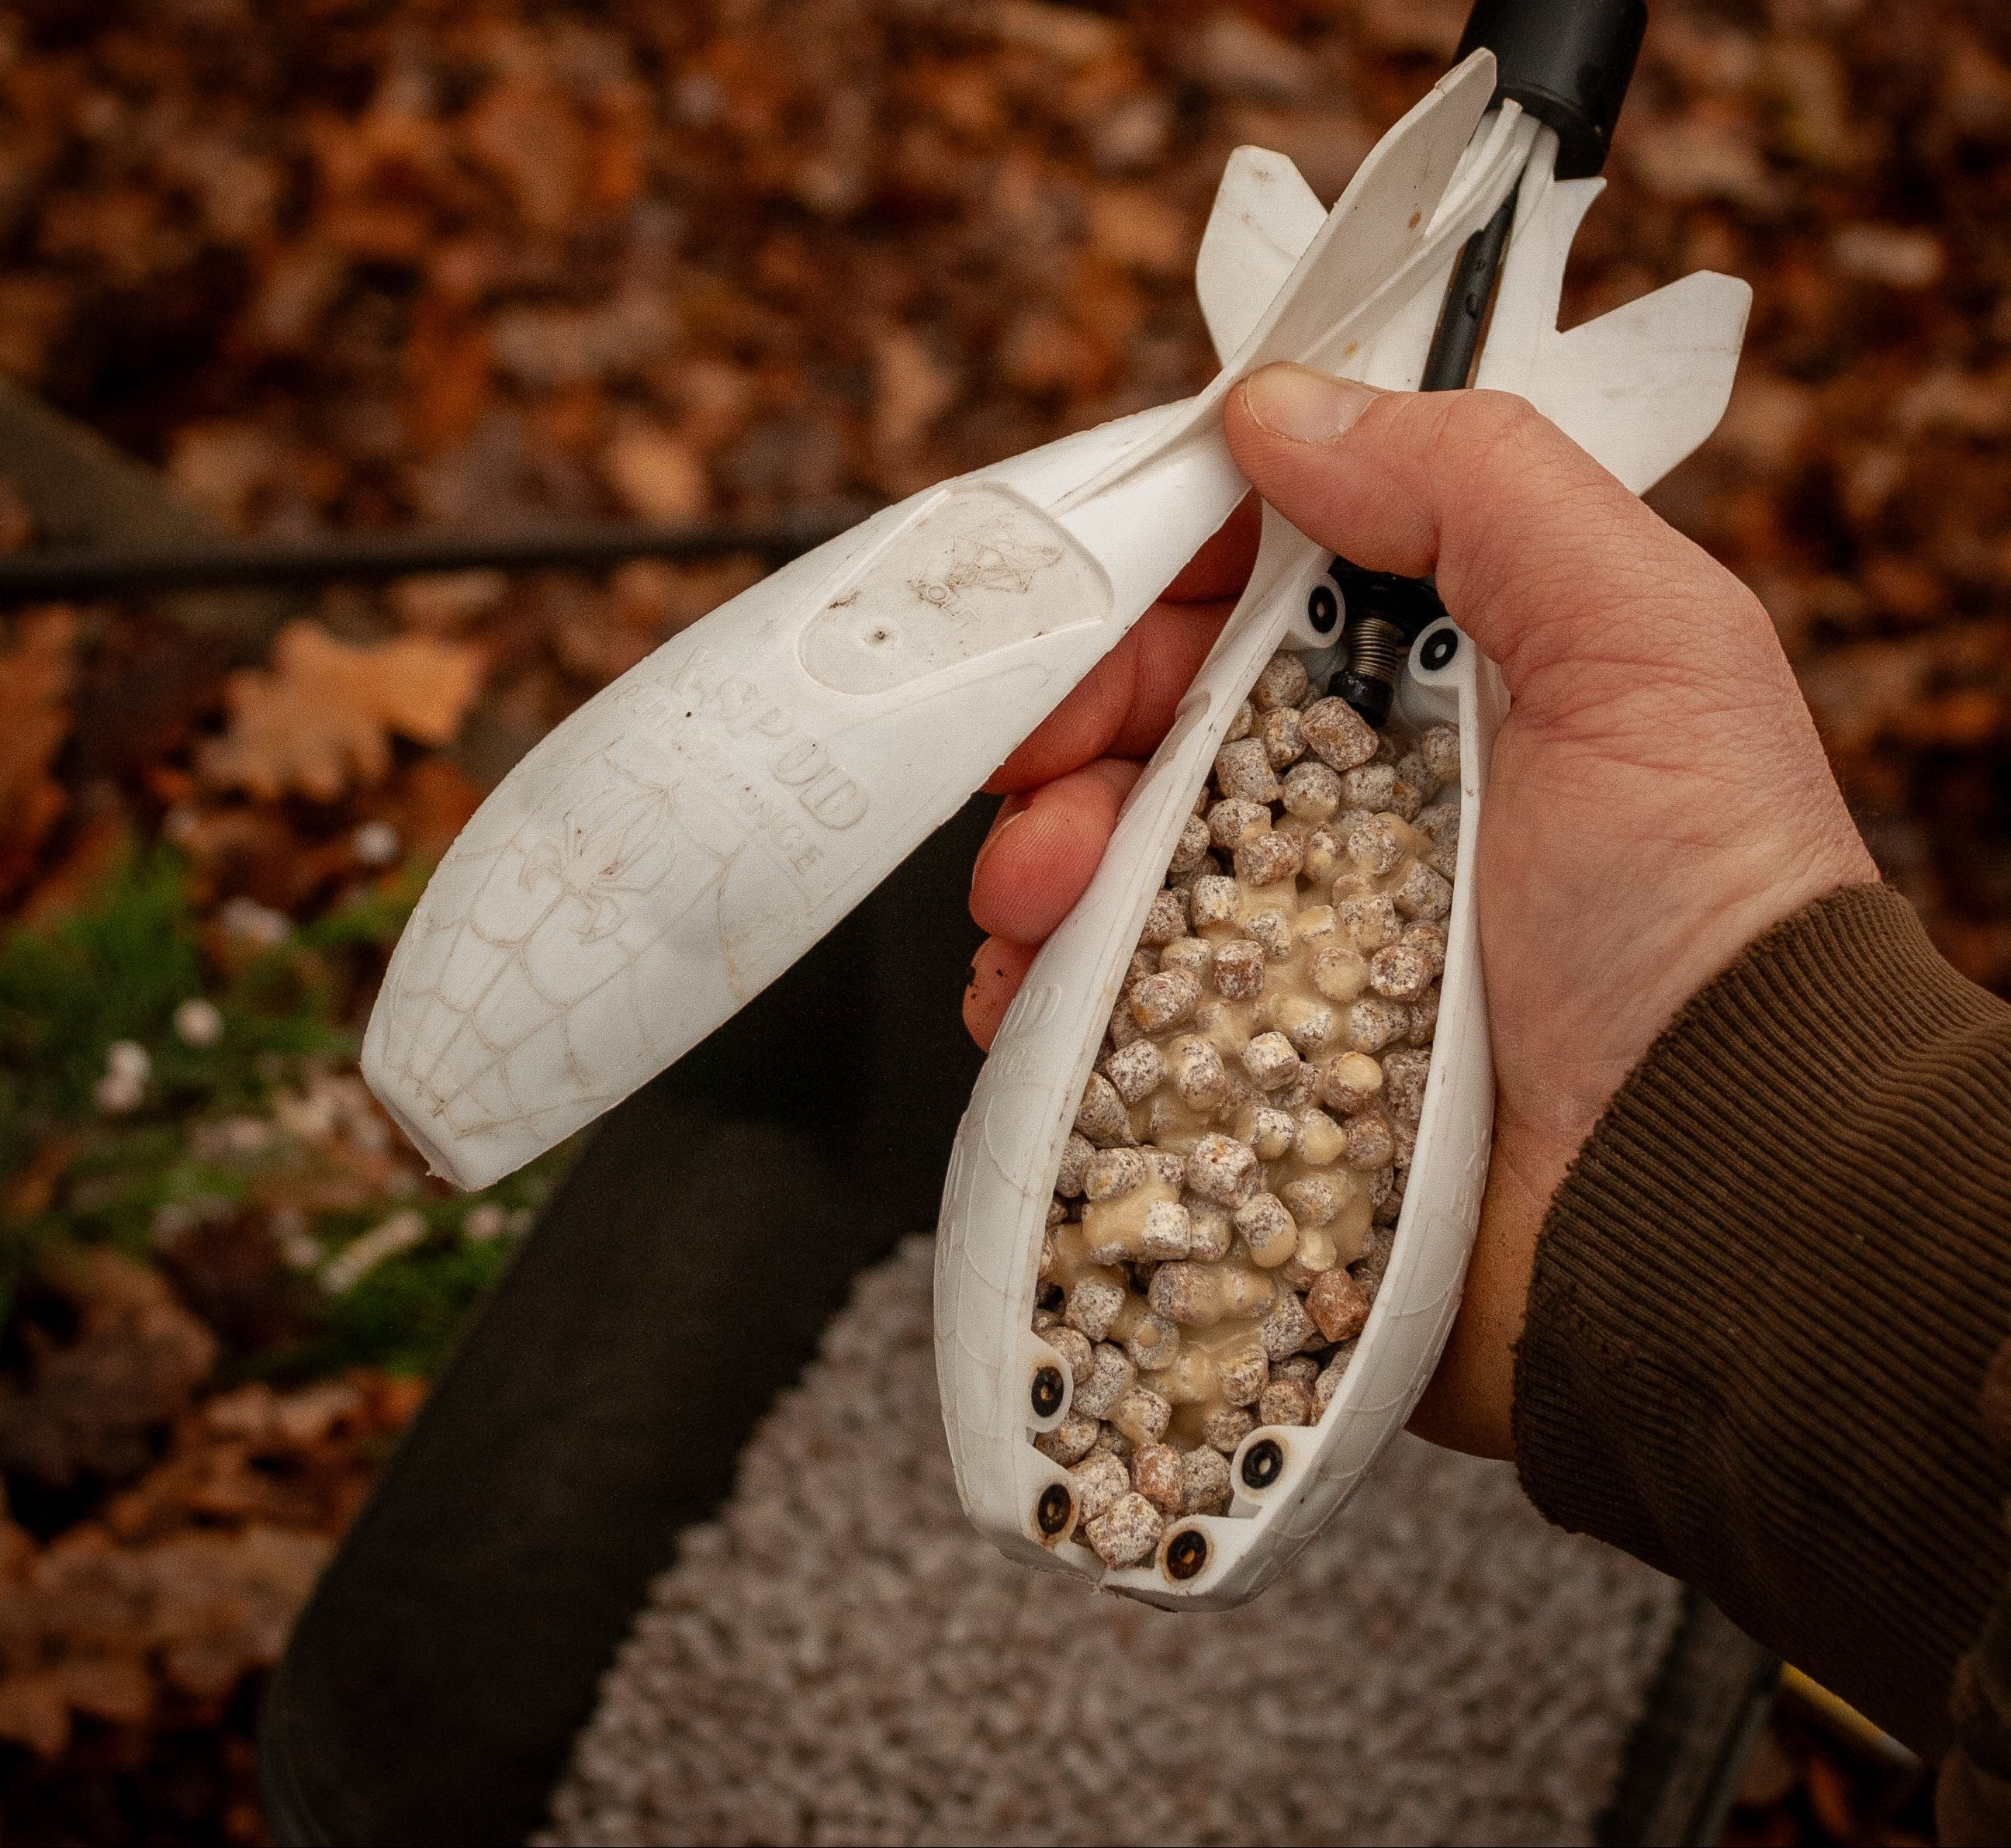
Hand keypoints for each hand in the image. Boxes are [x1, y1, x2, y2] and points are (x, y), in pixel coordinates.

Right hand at [966, 363, 1877, 1458]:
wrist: (1708, 1197)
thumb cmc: (1701, 917)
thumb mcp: (1642, 644)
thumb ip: (1478, 487)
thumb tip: (1278, 408)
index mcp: (1444, 689)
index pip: (1260, 593)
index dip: (1158, 581)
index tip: (1084, 596)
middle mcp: (1359, 809)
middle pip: (1159, 729)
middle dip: (1070, 725)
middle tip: (1027, 760)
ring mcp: (1293, 948)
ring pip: (1108, 872)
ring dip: (1036, 861)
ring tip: (1029, 895)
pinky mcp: (1247, 1075)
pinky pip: (1105, 1019)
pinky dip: (1042, 1000)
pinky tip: (1026, 997)